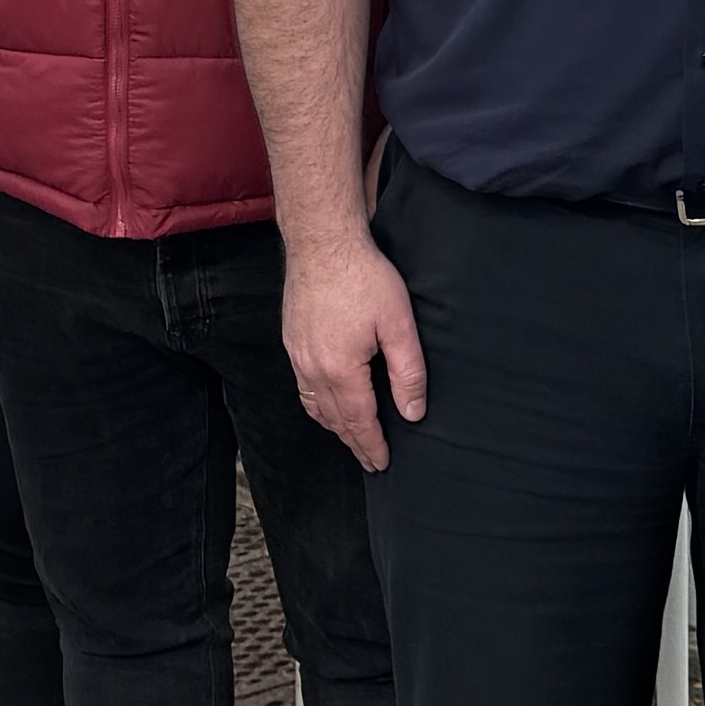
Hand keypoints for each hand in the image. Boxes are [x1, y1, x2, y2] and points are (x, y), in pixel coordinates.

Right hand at [279, 226, 426, 473]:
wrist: (323, 241)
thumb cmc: (363, 276)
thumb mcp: (398, 324)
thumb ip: (408, 372)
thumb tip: (412, 413)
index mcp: (340, 369)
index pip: (359, 420)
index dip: (372, 444)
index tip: (381, 463)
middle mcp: (312, 368)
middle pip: (334, 419)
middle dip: (353, 442)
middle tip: (369, 461)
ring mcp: (297, 355)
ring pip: (314, 405)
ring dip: (334, 427)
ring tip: (351, 438)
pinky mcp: (292, 340)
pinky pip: (302, 386)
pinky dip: (316, 405)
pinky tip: (325, 403)